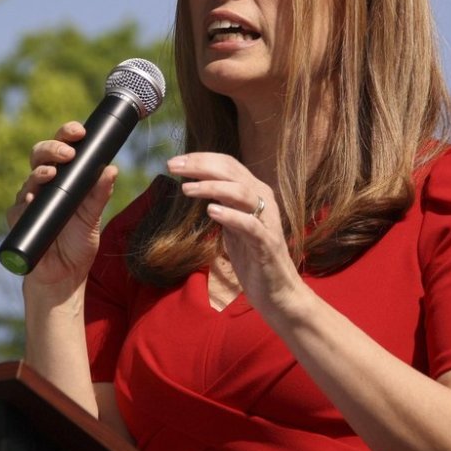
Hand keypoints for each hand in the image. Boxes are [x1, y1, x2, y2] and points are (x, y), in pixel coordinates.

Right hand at [7, 122, 117, 296]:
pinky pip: (19, 207)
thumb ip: (100, 193)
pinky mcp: (19, 220)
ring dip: (40, 172)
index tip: (79, 131)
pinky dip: (26, 201)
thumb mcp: (93, 217)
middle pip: (40, 155)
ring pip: (30, 177)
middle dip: (52, 148)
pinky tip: (33, 198)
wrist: (64, 277)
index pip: (63, 149)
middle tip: (67, 153)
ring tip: (51, 173)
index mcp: (65, 178)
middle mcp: (45, 185)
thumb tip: (112, 168)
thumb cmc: (78, 244)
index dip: (67, 135)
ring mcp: (30, 201)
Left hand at [166, 153, 303, 313]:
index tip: (175, 161)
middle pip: (231, 172)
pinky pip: (250, 225)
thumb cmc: (252, 257)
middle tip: (173, 166)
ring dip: (211, 187)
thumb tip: (195, 185)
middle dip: (200, 166)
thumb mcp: (232, 225)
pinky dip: (231, 215)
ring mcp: (267, 221)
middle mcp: (263, 200)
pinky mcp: (267, 244)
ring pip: (241, 192)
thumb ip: (221, 203)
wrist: (277, 291)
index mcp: (255, 193)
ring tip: (187, 189)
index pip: (228, 165)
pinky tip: (211, 211)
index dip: (201, 159)